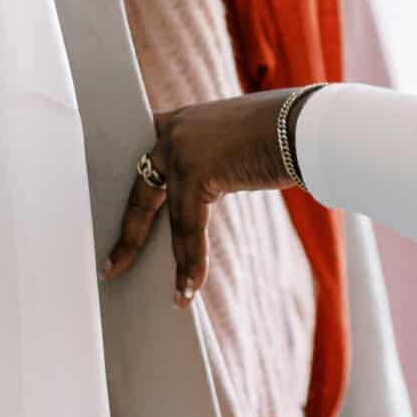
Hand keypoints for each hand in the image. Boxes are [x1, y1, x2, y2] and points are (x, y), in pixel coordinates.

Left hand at [103, 91, 312, 304]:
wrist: (304, 124)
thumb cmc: (282, 135)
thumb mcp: (234, 144)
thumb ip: (210, 162)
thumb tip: (199, 197)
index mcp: (179, 122)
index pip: (146, 166)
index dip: (136, 203)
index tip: (123, 230)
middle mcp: (173, 131)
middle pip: (141, 192)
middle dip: (129, 235)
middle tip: (112, 266)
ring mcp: (181, 149)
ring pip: (168, 218)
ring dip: (172, 260)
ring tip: (172, 294)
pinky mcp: (195, 171)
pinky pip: (189, 228)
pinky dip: (192, 262)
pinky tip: (189, 288)